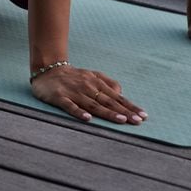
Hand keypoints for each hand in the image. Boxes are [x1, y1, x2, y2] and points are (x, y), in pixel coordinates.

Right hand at [30, 65, 147, 124]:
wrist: (47, 70)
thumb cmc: (73, 76)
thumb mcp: (93, 76)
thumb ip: (108, 83)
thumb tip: (122, 94)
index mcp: (97, 83)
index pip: (117, 97)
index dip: (130, 106)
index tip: (142, 116)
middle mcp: (88, 87)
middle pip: (108, 101)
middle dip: (124, 112)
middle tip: (138, 121)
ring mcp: (74, 92)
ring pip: (93, 105)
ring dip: (108, 113)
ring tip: (121, 120)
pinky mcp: (59, 97)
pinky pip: (70, 106)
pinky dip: (78, 112)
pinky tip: (87, 119)